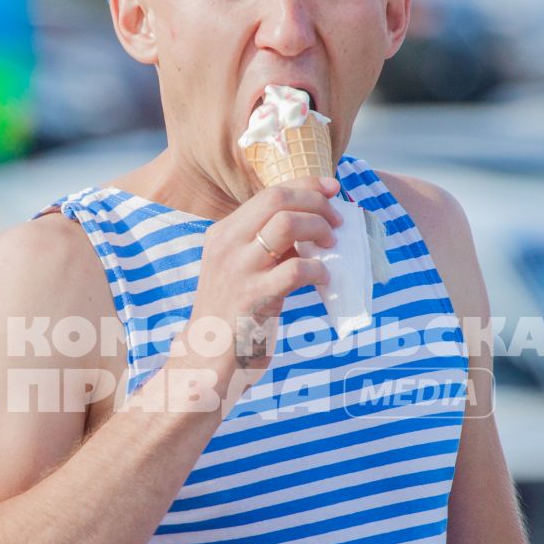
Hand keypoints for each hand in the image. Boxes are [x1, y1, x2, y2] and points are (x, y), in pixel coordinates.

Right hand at [179, 175, 341, 389]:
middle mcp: (227, 244)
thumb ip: (267, 247)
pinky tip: (324, 280)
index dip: (307, 185)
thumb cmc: (233, 314)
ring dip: (319, 229)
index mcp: (224, 232)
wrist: (206, 358)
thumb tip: (313, 225)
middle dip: (316, 204)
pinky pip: (296, 269)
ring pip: (287, 224)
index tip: (332, 190)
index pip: (270, 192)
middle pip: (278, 199)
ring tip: (331, 246)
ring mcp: (238, 270)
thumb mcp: (240, 269)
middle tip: (337, 222)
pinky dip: (318, 270)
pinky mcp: (253, 297)